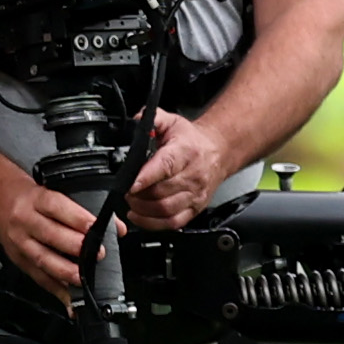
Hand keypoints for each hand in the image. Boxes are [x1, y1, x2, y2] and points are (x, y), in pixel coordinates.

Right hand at [0, 175, 103, 301]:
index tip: (95, 226)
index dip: (76, 217)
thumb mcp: (56, 194)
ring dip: (65, 271)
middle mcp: (26, 221)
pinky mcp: (20, 261)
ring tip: (84, 279)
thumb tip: (117, 228)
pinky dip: (56, 290)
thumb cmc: (35, 201)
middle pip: (49, 234)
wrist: (1, 207)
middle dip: (75, 246)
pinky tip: (70, 298)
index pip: (56, 206)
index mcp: (37, 200)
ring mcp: (21, 242)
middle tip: (98, 254)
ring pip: (42, 258)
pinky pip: (38, 277)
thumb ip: (86, 209)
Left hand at [127, 110, 232, 230]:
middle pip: (161, 192)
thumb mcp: (172, 122)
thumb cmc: (192, 141)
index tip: (130, 184)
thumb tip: (134, 121)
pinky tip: (140, 216)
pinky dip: (153, 224)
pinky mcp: (195, 209)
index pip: (166, 167)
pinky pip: (173, 223)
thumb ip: (153, 119)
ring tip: (132, 201)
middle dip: (137, 195)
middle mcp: (193, 176)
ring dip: (143, 209)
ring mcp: (195, 195)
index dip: (146, 177)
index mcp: (186, 152)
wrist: (218, 153)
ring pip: (165, 209)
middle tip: (124, 191)